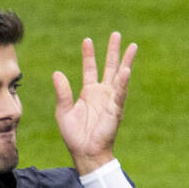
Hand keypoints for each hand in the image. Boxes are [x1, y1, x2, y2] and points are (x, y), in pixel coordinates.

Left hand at [52, 33, 136, 174]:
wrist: (85, 152)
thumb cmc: (74, 135)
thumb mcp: (63, 111)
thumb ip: (62, 92)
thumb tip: (57, 73)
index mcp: (89, 92)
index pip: (90, 68)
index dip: (89, 55)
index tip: (87, 40)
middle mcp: (102, 93)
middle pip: (109, 67)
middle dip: (113, 51)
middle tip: (116, 34)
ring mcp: (111, 100)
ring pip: (120, 76)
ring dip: (125, 61)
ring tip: (132, 45)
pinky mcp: (116, 109)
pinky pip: (120, 93)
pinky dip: (123, 82)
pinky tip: (126, 70)